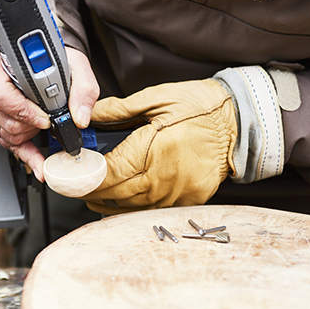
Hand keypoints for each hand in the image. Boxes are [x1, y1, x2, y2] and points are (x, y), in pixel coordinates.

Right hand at [0, 46, 98, 179]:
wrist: (41, 60)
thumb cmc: (51, 59)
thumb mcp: (74, 65)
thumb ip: (83, 89)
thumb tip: (79, 117)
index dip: (23, 111)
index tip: (44, 119)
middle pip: (0, 116)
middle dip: (29, 127)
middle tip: (46, 121)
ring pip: (0, 132)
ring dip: (26, 136)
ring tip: (41, 124)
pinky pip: (0, 140)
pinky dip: (23, 151)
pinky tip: (37, 161)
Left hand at [84, 79, 236, 213]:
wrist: (242, 123)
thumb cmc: (202, 107)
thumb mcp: (157, 99)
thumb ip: (118, 110)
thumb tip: (88, 115)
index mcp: (153, 151)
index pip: (107, 175)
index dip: (83, 179)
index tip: (67, 176)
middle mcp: (163, 179)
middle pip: (115, 195)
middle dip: (90, 192)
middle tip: (74, 184)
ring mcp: (177, 194)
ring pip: (131, 207)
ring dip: (109, 202)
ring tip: (92, 193)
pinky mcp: (188, 201)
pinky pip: (152, 209)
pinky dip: (133, 206)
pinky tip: (123, 198)